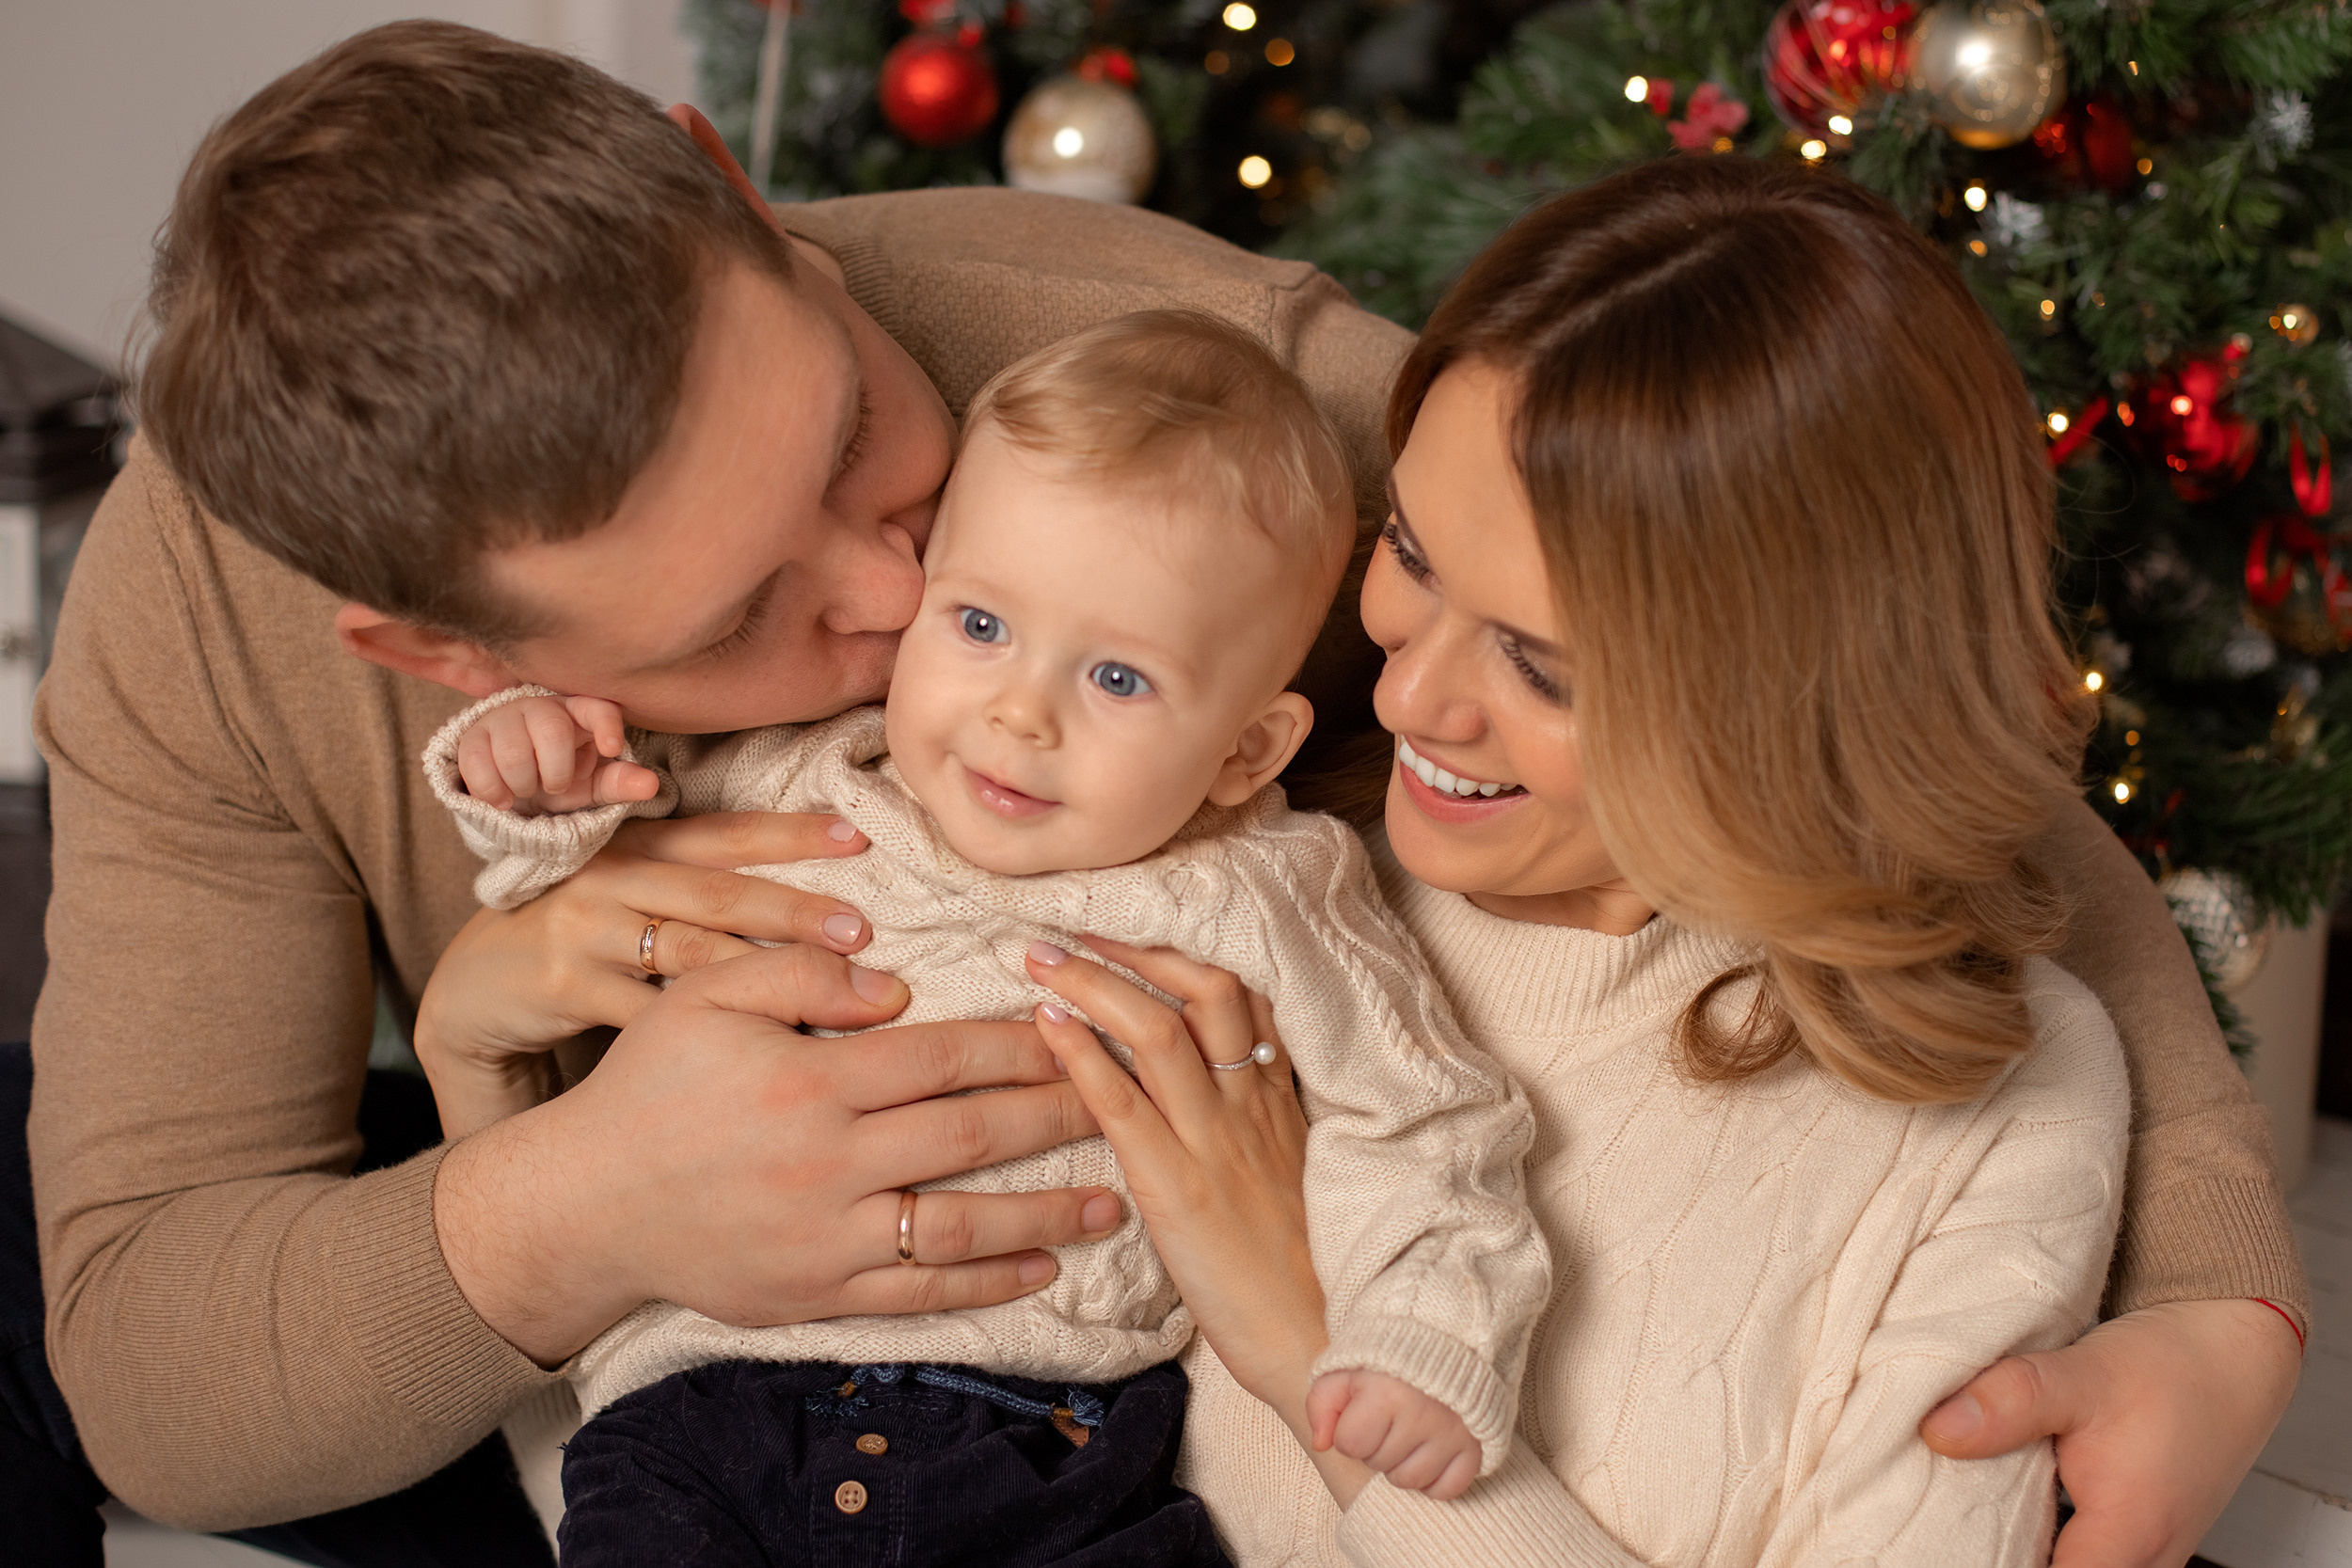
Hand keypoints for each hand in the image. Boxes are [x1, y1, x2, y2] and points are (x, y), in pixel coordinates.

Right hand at [414, 810, 876, 1093]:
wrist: (473, 992)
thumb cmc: (576, 940)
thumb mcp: (628, 896)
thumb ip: (697, 887)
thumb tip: (809, 902)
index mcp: (637, 846)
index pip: (725, 833)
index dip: (790, 833)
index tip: (856, 839)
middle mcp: (611, 876)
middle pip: (717, 892)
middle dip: (793, 910)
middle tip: (861, 930)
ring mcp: (583, 928)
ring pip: (687, 950)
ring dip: (764, 971)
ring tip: (827, 988)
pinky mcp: (561, 983)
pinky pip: (646, 1009)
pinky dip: (703, 1030)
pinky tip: (756, 1048)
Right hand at [435, 941, 1119, 1364]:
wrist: (583, 1206)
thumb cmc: (647, 1088)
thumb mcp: (704, 996)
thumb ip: (798, 968)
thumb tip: (894, 983)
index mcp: (811, 1081)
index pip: (945, 1056)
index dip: (1021, 1042)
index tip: (1078, 1026)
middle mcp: (830, 1162)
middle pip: (972, 1135)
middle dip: (1059, 1116)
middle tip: (1126, 1100)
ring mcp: (827, 1238)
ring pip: (962, 1225)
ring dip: (1047, 1213)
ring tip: (1116, 1199)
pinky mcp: (817, 1295)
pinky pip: (919, 1293)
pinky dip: (986, 1283)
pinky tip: (1040, 1267)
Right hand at [454, 692, 660, 813]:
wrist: (510, 788)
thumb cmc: (558, 778)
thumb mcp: (591, 785)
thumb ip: (618, 783)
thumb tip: (651, 785)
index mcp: (579, 713)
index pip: (598, 708)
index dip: (606, 724)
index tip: (612, 749)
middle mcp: (542, 707)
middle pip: (551, 730)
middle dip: (556, 771)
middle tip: (554, 786)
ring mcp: (504, 718)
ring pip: (512, 749)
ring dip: (523, 784)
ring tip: (527, 791)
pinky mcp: (472, 735)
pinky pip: (476, 761)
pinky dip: (491, 790)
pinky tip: (501, 799)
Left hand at [1022, 937, 1373, 1504]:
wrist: (1320, 1339)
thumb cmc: (1302, 1271)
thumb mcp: (1287, 1176)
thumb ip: (1252, 1127)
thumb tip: (1199, 1093)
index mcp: (1279, 1100)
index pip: (1244, 997)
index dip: (1186, 952)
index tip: (1135, 928)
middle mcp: (1251, 1104)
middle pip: (1206, 987)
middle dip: (1136, 948)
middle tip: (1076, 928)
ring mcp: (1216, 1141)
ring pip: (1158, 1029)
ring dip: (1093, 984)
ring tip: (1042, 960)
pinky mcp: (1179, 1188)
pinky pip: (1124, 1102)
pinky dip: (1079, 1054)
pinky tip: (1044, 1026)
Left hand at [1308, 1368, 1481, 1499]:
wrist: (1441, 1337)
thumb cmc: (1384, 1357)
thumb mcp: (1342, 1370)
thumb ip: (1321, 1405)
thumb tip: (1321, 1445)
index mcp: (1387, 1394)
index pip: (1350, 1444)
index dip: (1350, 1430)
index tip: (1362, 1411)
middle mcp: (1423, 1416)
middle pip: (1379, 1464)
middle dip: (1376, 1445)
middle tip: (1387, 1418)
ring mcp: (1452, 1434)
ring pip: (1410, 1481)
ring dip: (1401, 1463)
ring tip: (1405, 1433)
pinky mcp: (1475, 1446)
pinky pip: (1447, 1489)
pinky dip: (1434, 1479)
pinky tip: (1427, 1452)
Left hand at [1920, 1298, 2301, 1567]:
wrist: (2229, 1347)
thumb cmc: (2170, 1367)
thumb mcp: (2080, 1376)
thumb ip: (2009, 1404)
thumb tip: (1938, 1432)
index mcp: (2129, 1539)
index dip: (1988, 1560)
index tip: (1945, 1536)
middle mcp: (2146, 1560)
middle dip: (2001, 1551)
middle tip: (1946, 1516)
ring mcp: (2148, 1553)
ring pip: (2071, 1566)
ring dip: (2022, 1544)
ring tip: (1968, 1506)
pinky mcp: (2143, 1534)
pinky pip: (2084, 1554)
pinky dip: (2043, 1533)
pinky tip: (2006, 1499)